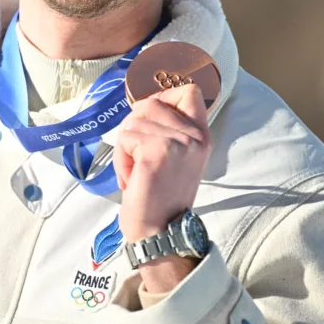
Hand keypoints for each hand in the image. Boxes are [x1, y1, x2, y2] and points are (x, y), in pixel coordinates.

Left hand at [113, 84, 211, 243]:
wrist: (160, 233)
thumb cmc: (160, 197)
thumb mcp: (177, 157)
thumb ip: (170, 130)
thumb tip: (142, 106)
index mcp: (202, 135)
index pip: (189, 91)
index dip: (163, 98)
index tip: (151, 122)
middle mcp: (195, 136)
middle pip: (150, 103)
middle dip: (134, 128)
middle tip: (138, 158)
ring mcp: (178, 142)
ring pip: (133, 120)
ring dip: (125, 147)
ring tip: (136, 171)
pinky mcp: (157, 151)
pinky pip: (125, 137)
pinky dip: (121, 158)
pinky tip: (132, 178)